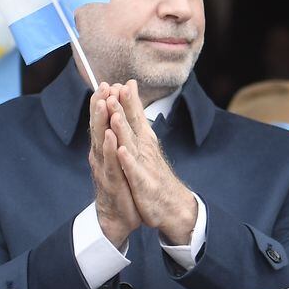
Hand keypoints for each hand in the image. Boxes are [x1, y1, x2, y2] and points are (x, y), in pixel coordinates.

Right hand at [89, 84, 139, 247]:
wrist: (118, 218)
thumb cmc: (119, 185)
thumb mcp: (118, 158)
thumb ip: (116, 137)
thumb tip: (116, 117)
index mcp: (104, 149)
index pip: (102, 122)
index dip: (103, 103)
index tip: (107, 82)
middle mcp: (101, 157)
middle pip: (98, 127)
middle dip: (100, 106)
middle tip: (102, 87)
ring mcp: (104, 169)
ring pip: (102, 142)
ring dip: (103, 123)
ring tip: (105, 104)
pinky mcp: (111, 183)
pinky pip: (111, 164)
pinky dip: (111, 149)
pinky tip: (112, 137)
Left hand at [109, 80, 196, 246]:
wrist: (174, 207)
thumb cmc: (157, 177)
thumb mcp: (148, 150)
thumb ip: (139, 127)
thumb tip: (133, 107)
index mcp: (145, 142)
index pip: (137, 117)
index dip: (130, 100)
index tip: (123, 81)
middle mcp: (146, 150)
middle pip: (133, 126)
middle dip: (123, 107)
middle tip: (115, 87)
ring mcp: (145, 167)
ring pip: (132, 145)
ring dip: (123, 129)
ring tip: (114, 113)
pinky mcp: (143, 184)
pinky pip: (134, 171)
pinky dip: (128, 160)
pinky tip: (122, 150)